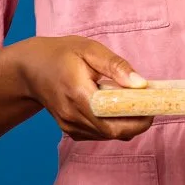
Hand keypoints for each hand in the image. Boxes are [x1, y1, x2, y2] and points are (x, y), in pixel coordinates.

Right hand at [14, 35, 155, 140]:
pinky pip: (99, 134)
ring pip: (107, 135)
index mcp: (77, 94)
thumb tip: (141, 84)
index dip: (136, 120)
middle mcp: (72, 116)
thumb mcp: (90, 49)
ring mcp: (69, 126)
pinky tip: (115, 108)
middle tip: (150, 106)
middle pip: (113, 132)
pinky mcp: (70, 130)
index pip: (112, 120)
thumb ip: (116, 66)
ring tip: (133, 103)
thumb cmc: (62, 54)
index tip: (152, 107)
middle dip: (137, 123)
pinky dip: (113, 125)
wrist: (31, 69)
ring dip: (125, 124)